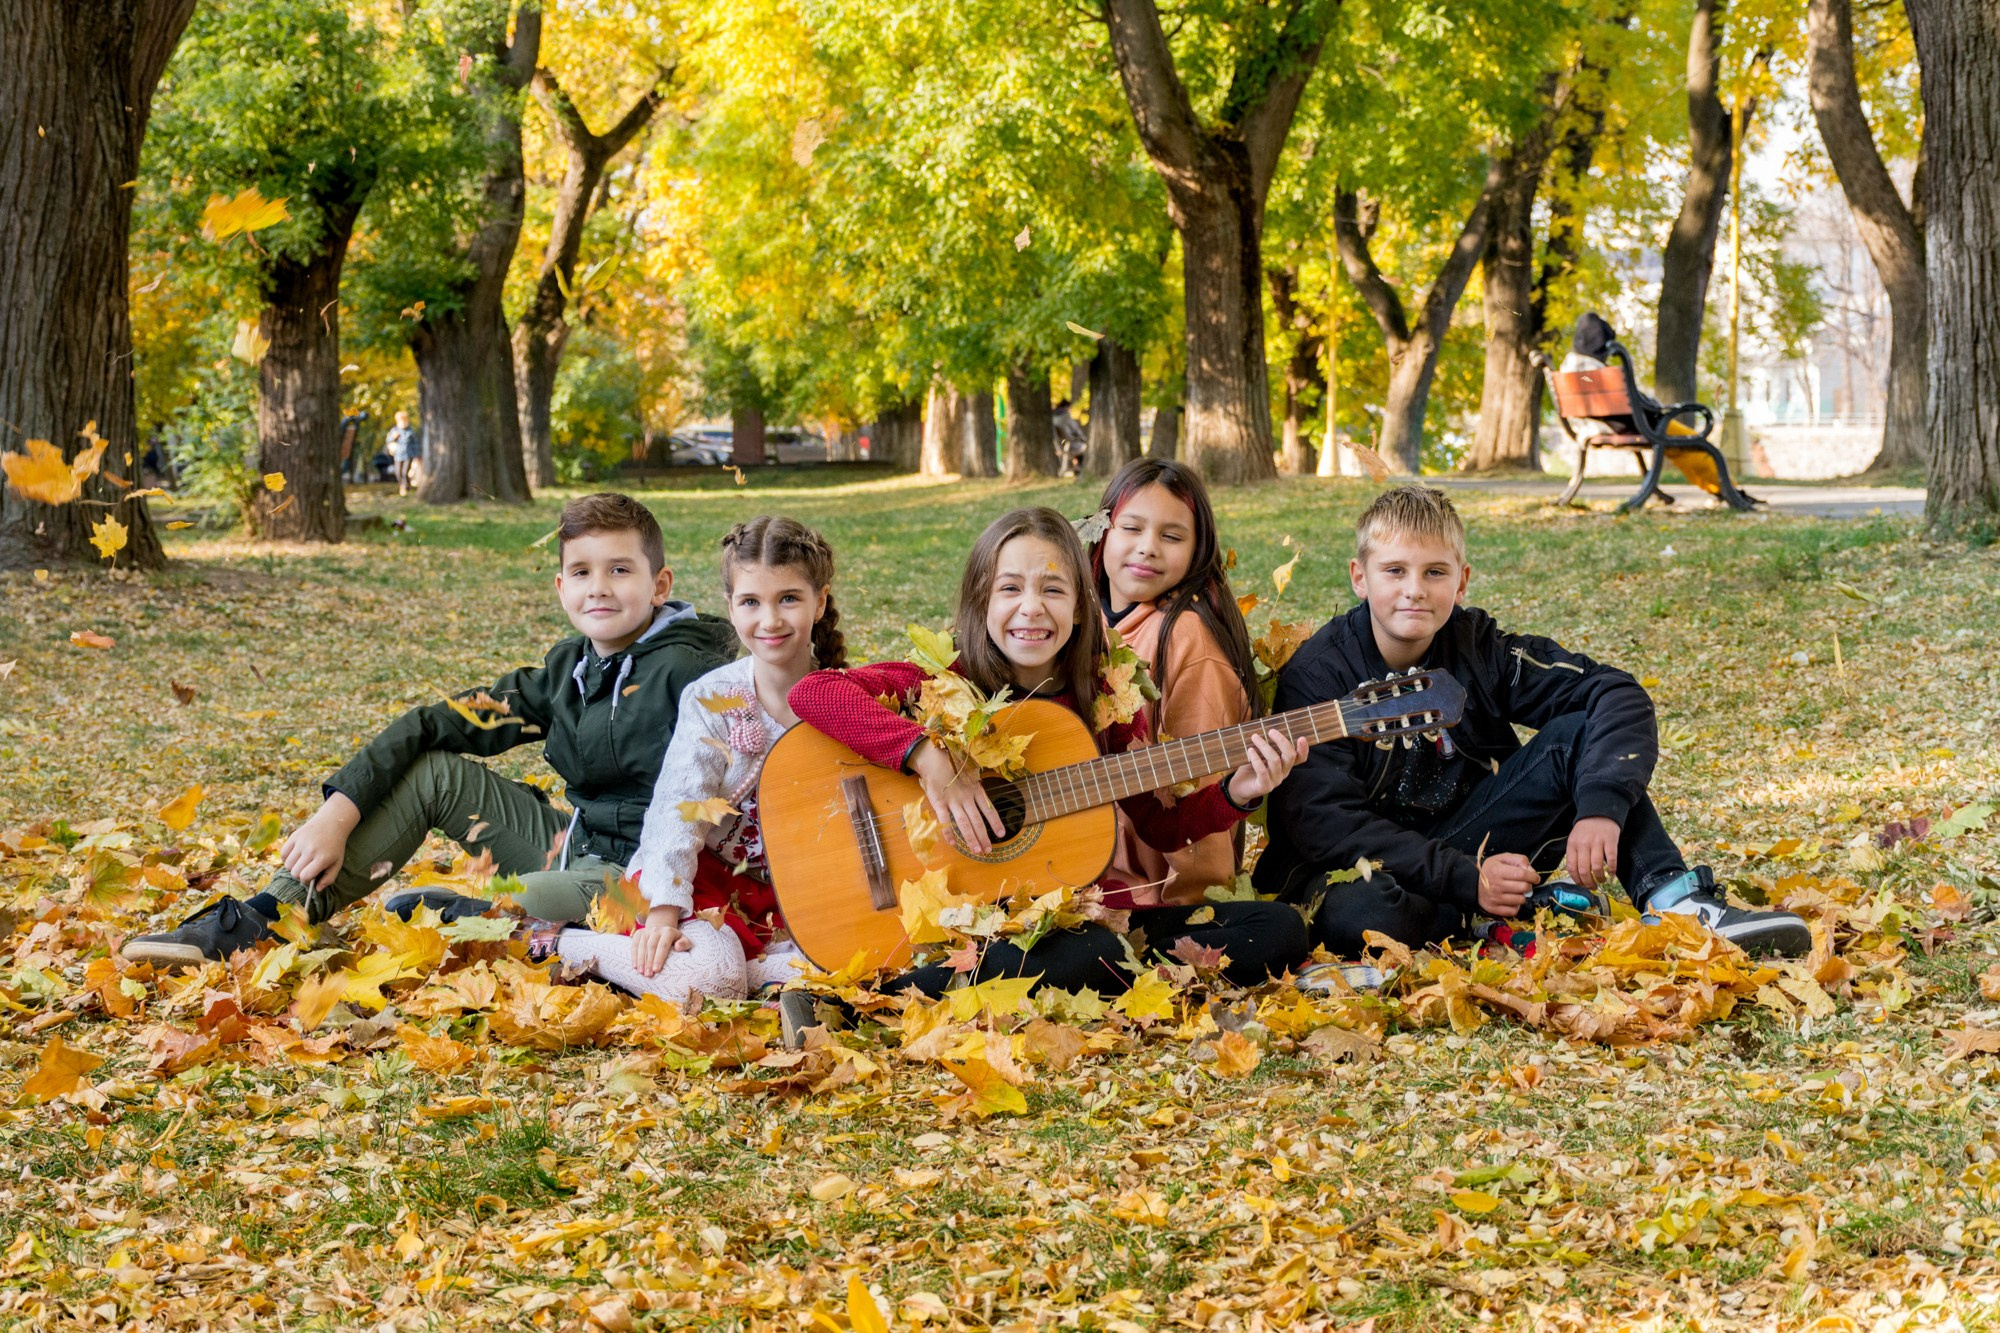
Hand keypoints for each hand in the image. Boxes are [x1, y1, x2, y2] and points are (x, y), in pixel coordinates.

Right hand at [278, 792, 361, 889]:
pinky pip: (283, 853)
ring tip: (302, 862)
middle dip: (299, 874)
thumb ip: (329, 879)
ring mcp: (301, 842)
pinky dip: (287, 857)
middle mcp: (310, 850)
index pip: (304, 877)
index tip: (310, 878)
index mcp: (322, 858)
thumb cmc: (335, 846)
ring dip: (293, 866)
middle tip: (306, 869)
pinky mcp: (294, 836)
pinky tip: (296, 855)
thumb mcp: (337, 863)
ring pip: (287, 864)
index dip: (306, 881)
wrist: (332, 823)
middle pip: (294, 872)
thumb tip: (316, 889)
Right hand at [631, 906, 691, 976]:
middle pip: (651, 947)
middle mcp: (656, 930)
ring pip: (641, 946)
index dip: (659, 958)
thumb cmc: (675, 939)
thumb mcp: (684, 940)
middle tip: (648, 975)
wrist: (662, 929)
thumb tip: (678, 947)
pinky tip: (635, 966)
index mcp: (668, 931)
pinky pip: (634, 945)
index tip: (657, 970)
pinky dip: (634, 956)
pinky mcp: (638, 934)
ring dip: (641, 961)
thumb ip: (684, 944)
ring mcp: (646, 931)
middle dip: (649, 962)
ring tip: (641, 973)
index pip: (663, 945)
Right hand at [912, 740, 1004, 854]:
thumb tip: (982, 797)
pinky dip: (949, 833)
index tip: (1002, 834)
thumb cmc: (952, 765)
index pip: (989, 809)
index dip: (995, 822)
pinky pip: (945, 820)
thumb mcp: (969, 773)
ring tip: (977, 851)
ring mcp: (953, 801)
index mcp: (976, 789)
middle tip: (988, 850)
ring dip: (971, 838)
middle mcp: (967, 797)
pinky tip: (953, 843)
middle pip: (978, 821)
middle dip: (984, 837)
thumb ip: (975, 785)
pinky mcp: (939, 803)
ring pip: (965, 823)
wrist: (934, 758)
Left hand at [1224, 731, 1311, 805]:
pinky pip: (1262, 771)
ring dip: (1264, 746)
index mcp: (1285, 765)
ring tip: (1254, 737)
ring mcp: (1275, 781)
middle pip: (1290, 756)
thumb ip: (1267, 746)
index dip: (1303, 749)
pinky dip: (1256, 759)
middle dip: (1281, 741)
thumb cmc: (1250, 768)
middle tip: (1271, 731)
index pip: (1300, 758)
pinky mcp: (1264, 786)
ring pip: (1275, 761)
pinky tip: (1250, 750)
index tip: (1301, 737)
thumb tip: (1265, 727)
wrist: (1240, 787)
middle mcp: (1283, 773)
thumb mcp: (1261, 755)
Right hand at [1477, 852, 1538, 916]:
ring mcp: (1495, 899)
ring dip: (1522, 895)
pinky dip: (1516, 906)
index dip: (1533, 876)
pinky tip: (1511, 900)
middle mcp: (1496, 885)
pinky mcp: (1494, 909)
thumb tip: (1531, 871)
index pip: (1522, 874)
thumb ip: (1519, 860)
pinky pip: (1514, 910)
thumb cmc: (1491, 870)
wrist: (1473, 884)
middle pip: (1524, 887)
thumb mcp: (1502, 858)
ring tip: (1515, 891)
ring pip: (1521, 900)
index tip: (1535, 877)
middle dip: (1528, 885)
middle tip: (1524, 883)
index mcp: (1497, 871)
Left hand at [1566, 816, 1621, 889]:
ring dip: (1600, 878)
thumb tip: (1577, 875)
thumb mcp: (1574, 839)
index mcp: (1572, 844)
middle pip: (1584, 870)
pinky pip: (1611, 859)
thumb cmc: (1586, 829)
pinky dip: (1612, 870)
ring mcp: (1597, 842)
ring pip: (1597, 867)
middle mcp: (1583, 844)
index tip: (1581, 885)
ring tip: (1602, 880)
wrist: (1599, 812)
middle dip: (1588, 883)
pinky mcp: (1610, 841)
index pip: (1572, 867)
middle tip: (1592, 887)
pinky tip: (1611, 873)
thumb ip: (1574, 854)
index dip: (1577, 880)